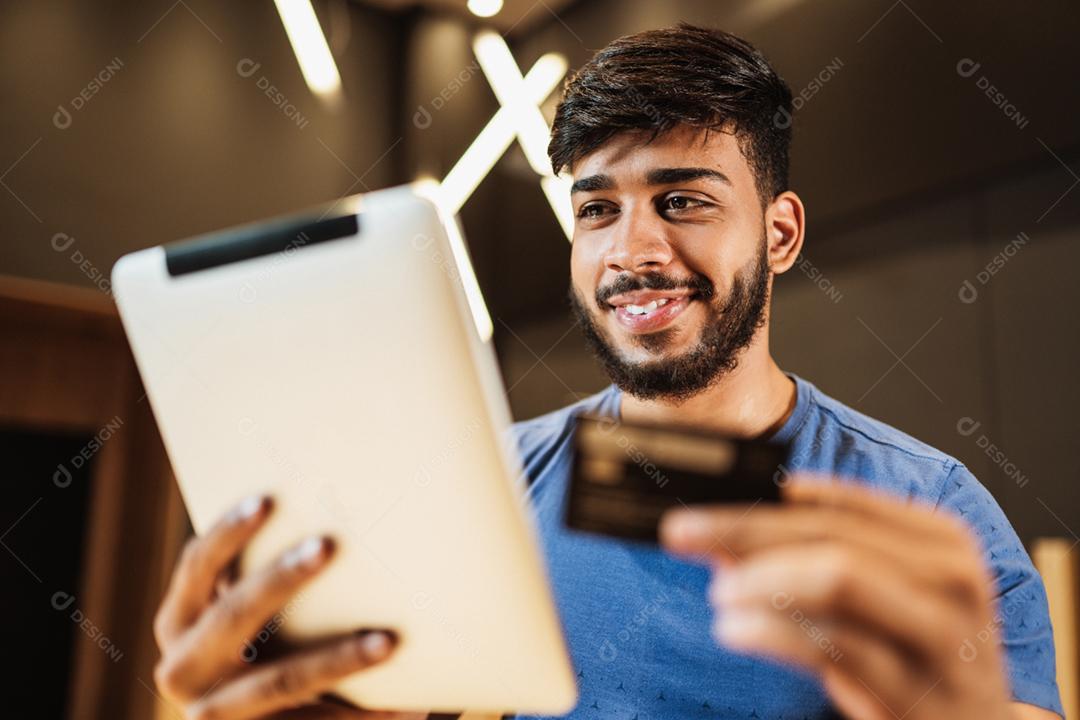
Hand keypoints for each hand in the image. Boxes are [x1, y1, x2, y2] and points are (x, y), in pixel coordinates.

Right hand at [153, 495, 425, 719]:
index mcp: (180, 620)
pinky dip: (361, 714)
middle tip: (328, 546)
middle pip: (232, 615)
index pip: (198, 565)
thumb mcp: (255, 613)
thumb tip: (338, 510)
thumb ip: (269, 575)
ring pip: (280, 681)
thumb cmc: (270, 641)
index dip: (228, 532)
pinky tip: (406, 703)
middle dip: (280, 580)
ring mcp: (214, 714)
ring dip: (337, 660)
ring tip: (387, 641)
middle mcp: (182, 669)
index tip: (268, 499)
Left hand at [659, 477, 1013, 719]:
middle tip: (681, 532)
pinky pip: (832, 647)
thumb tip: (724, 532)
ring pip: (837, 579)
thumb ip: (817, 557)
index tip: (700, 498)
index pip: (839, 505)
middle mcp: (951, 582)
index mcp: (942, 542)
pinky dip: (771, 630)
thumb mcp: (885, 595)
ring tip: (717, 591)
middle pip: (831, 536)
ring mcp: (941, 640)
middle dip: (745, 529)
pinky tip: (735, 629)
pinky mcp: (915, 695)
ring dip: (760, 579)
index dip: (763, 501)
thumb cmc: (918, 654)